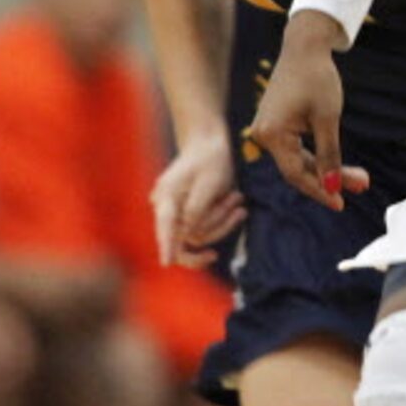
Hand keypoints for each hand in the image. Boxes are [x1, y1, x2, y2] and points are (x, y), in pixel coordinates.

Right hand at [152, 132, 243, 267]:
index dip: (166, 246)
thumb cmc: (210, 158)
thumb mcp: (208, 182)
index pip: (165, 227)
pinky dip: (223, 218)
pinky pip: (206, 228)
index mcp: (167, 198)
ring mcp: (177, 213)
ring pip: (201, 234)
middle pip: (187, 237)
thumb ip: (197, 210)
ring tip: (237, 197)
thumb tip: (189, 233)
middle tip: (240, 211)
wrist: (209, 142)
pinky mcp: (189, 215)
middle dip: (217, 226)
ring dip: (224, 219)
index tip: (166, 263)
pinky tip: (237, 205)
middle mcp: (167, 208)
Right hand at [248, 16, 369, 209]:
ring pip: (300, 159)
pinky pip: (297, 148)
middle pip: (299, 168)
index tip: (341, 204)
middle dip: (331, 179)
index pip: (296, 174)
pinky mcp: (277, 124)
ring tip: (360, 178)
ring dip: (328, 169)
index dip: (319, 190)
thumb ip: (329, 155)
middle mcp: (263, 134)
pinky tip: (340, 165)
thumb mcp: (328, 118)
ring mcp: (268, 129)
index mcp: (271, 134)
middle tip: (361, 186)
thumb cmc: (317, 78)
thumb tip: (333, 186)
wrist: (305, 46)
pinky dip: (319, 156)